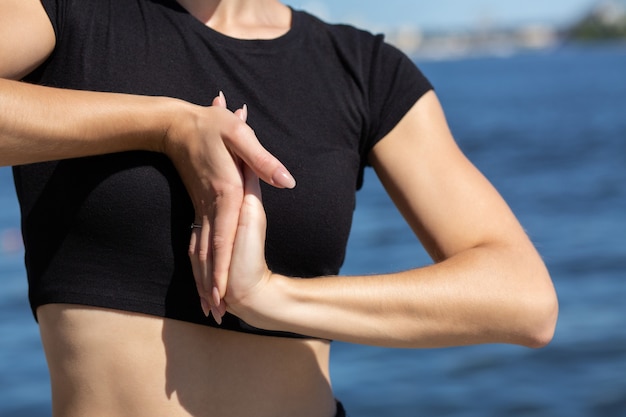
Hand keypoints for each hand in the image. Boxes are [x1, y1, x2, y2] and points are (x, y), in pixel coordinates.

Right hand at [164, 92, 293, 322]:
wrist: (174, 126)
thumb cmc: (209, 127)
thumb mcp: (239, 135)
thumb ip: (263, 160)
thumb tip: (288, 181)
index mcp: (223, 194)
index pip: (222, 239)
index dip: (222, 269)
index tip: (224, 294)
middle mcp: (209, 208)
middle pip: (208, 254)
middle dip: (211, 286)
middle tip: (217, 315)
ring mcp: (199, 210)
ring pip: (199, 252)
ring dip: (203, 280)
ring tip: (208, 308)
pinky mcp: (195, 208)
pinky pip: (194, 242)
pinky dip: (197, 264)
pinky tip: (200, 278)